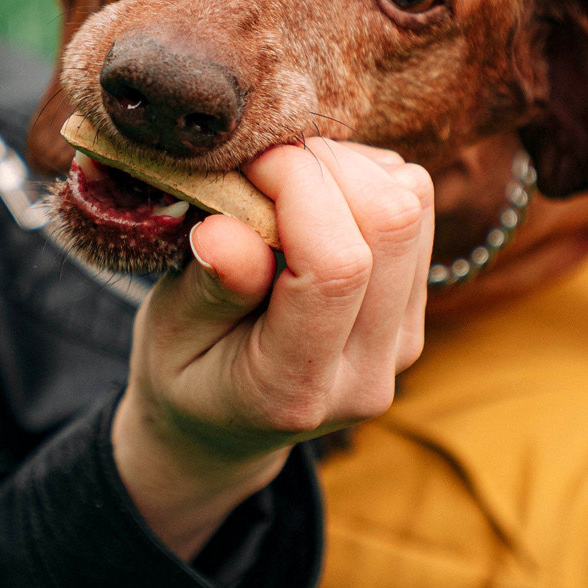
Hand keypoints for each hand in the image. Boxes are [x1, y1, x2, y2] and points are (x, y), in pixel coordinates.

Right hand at [112, 138, 434, 559]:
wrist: (228, 422)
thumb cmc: (187, 371)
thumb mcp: (169, 337)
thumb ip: (206, 289)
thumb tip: (225, 231)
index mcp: (295, 390)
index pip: (336, 267)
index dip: (298, 188)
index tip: (246, 167)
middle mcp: (367, 370)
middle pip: (392, 223)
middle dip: (327, 164)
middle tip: (263, 166)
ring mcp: (402, 341)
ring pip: (414, 206)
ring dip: (350, 168)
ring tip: (287, 185)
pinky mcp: (414, 310)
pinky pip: (418, 210)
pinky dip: (369, 180)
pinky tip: (316, 200)